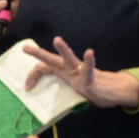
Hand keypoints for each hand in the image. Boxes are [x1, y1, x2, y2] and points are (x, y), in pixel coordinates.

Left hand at [22, 38, 138, 109]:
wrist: (113, 91)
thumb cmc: (91, 88)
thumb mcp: (72, 88)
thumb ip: (61, 89)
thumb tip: (48, 97)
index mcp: (64, 72)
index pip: (45, 68)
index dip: (33, 75)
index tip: (27, 87)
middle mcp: (71, 69)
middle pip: (52, 59)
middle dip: (39, 53)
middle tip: (25, 48)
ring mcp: (80, 73)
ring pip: (70, 59)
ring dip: (64, 50)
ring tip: (57, 40)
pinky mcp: (91, 80)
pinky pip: (90, 71)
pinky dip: (89, 62)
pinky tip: (90, 52)